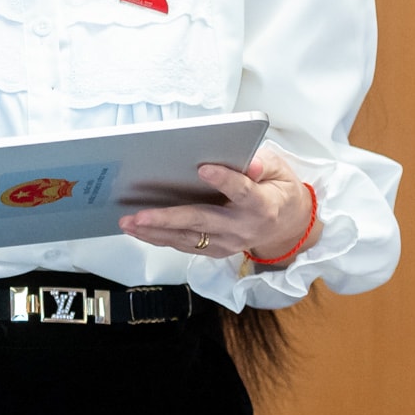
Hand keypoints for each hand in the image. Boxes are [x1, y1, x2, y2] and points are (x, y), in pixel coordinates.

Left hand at [119, 147, 315, 260]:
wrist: (286, 225)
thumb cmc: (277, 190)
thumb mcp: (279, 170)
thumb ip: (263, 163)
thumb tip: (249, 162)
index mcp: (263, 204)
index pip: (243, 191)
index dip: (225, 180)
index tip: (204, 168)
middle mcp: (243, 228)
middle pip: (203, 221)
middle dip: (168, 218)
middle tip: (139, 215)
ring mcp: (229, 244)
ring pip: (188, 239)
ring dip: (155, 232)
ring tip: (128, 223)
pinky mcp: (216, 251)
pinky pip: (185, 246)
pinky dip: (161, 238)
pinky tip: (139, 230)